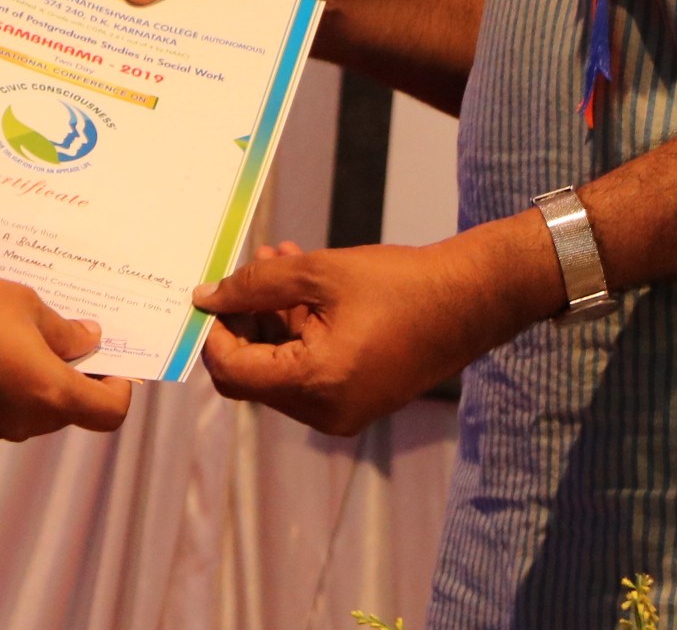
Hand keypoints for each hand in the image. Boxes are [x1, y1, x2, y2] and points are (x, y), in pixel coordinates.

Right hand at [0, 251, 135, 443]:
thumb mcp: (25, 304)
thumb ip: (65, 332)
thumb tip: (89, 341)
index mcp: (48, 393)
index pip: (108, 413)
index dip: (119, 389)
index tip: (110, 363)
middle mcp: (20, 423)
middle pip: (66, 414)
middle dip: (72, 381)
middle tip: (62, 340)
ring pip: (28, 415)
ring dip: (33, 387)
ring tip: (14, 342)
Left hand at [188, 224, 555, 436]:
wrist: (469, 301)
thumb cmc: (399, 283)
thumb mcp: (319, 272)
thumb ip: (256, 285)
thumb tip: (207, 297)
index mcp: (316, 384)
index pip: (233, 371)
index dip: (212, 333)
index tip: (208, 295)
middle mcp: (325, 412)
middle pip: (252, 376)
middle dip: (241, 323)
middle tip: (246, 273)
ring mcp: (342, 413)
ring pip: (278, 372)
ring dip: (270, 321)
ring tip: (278, 262)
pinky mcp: (356, 402)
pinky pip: (307, 373)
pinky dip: (296, 334)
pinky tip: (301, 286)